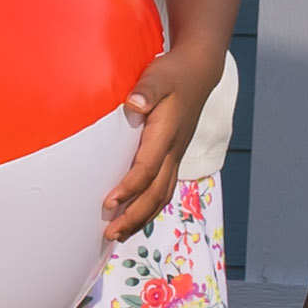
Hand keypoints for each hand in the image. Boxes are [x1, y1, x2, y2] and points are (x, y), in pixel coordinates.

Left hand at [106, 41, 225, 240]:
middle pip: (156, 192)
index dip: (128, 188)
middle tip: (110, 234)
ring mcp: (177, 155)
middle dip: (134, 216)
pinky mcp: (175, 156)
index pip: (147, 168)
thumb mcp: (158, 75)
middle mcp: (174, 150)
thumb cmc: (173, 73)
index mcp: (167, 133)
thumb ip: (146, 89)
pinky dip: (150, 207)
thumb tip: (134, 103)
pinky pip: (165, 189)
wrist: (199, 72)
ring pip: (163, 195)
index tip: (108, 203)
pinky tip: (136, 218)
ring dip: (142, 218)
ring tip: (119, 234)